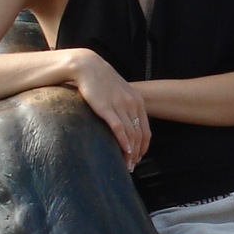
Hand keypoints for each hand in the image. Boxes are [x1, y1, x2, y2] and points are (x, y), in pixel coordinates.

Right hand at [66, 50, 148, 165]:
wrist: (87, 66)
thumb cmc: (101, 80)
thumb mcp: (120, 92)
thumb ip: (126, 106)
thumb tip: (126, 123)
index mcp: (137, 102)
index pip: (146, 131)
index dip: (144, 147)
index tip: (138, 158)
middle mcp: (132, 104)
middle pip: (140, 135)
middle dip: (138, 154)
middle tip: (132, 166)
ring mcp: (120, 106)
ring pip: (131, 134)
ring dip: (130, 153)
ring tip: (127, 165)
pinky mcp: (106, 108)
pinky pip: (119, 129)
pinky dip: (123, 142)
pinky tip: (124, 152)